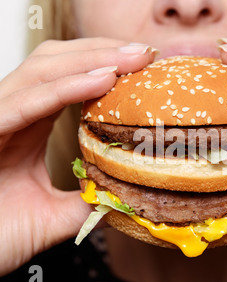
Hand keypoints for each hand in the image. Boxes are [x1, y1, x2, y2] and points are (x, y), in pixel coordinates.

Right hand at [0, 38, 156, 275]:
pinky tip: (103, 79)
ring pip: (43, 71)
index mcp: (28, 126)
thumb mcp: (54, 216)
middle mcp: (13, 113)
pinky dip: (66, 87)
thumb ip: (87, 201)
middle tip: (145, 52)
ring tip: (133, 58)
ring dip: (92, 59)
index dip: (104, 67)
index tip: (143, 68)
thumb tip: (123, 196)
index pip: (67, 80)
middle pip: (57, 62)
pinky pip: (28, 101)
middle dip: (102, 52)